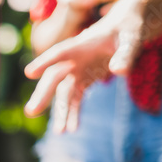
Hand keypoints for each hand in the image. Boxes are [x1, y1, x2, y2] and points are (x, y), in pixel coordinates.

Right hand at [24, 3, 145, 130]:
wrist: (126, 28)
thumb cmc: (128, 28)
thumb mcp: (132, 37)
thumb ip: (126, 53)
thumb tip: (119, 72)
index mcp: (82, 44)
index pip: (61, 53)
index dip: (45, 62)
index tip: (29, 73)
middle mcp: (74, 59)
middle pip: (55, 77)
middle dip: (44, 94)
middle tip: (31, 112)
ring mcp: (77, 70)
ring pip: (63, 92)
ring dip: (61, 112)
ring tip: (59, 133)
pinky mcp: (84, 79)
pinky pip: (75, 99)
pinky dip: (74, 113)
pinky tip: (72, 129)